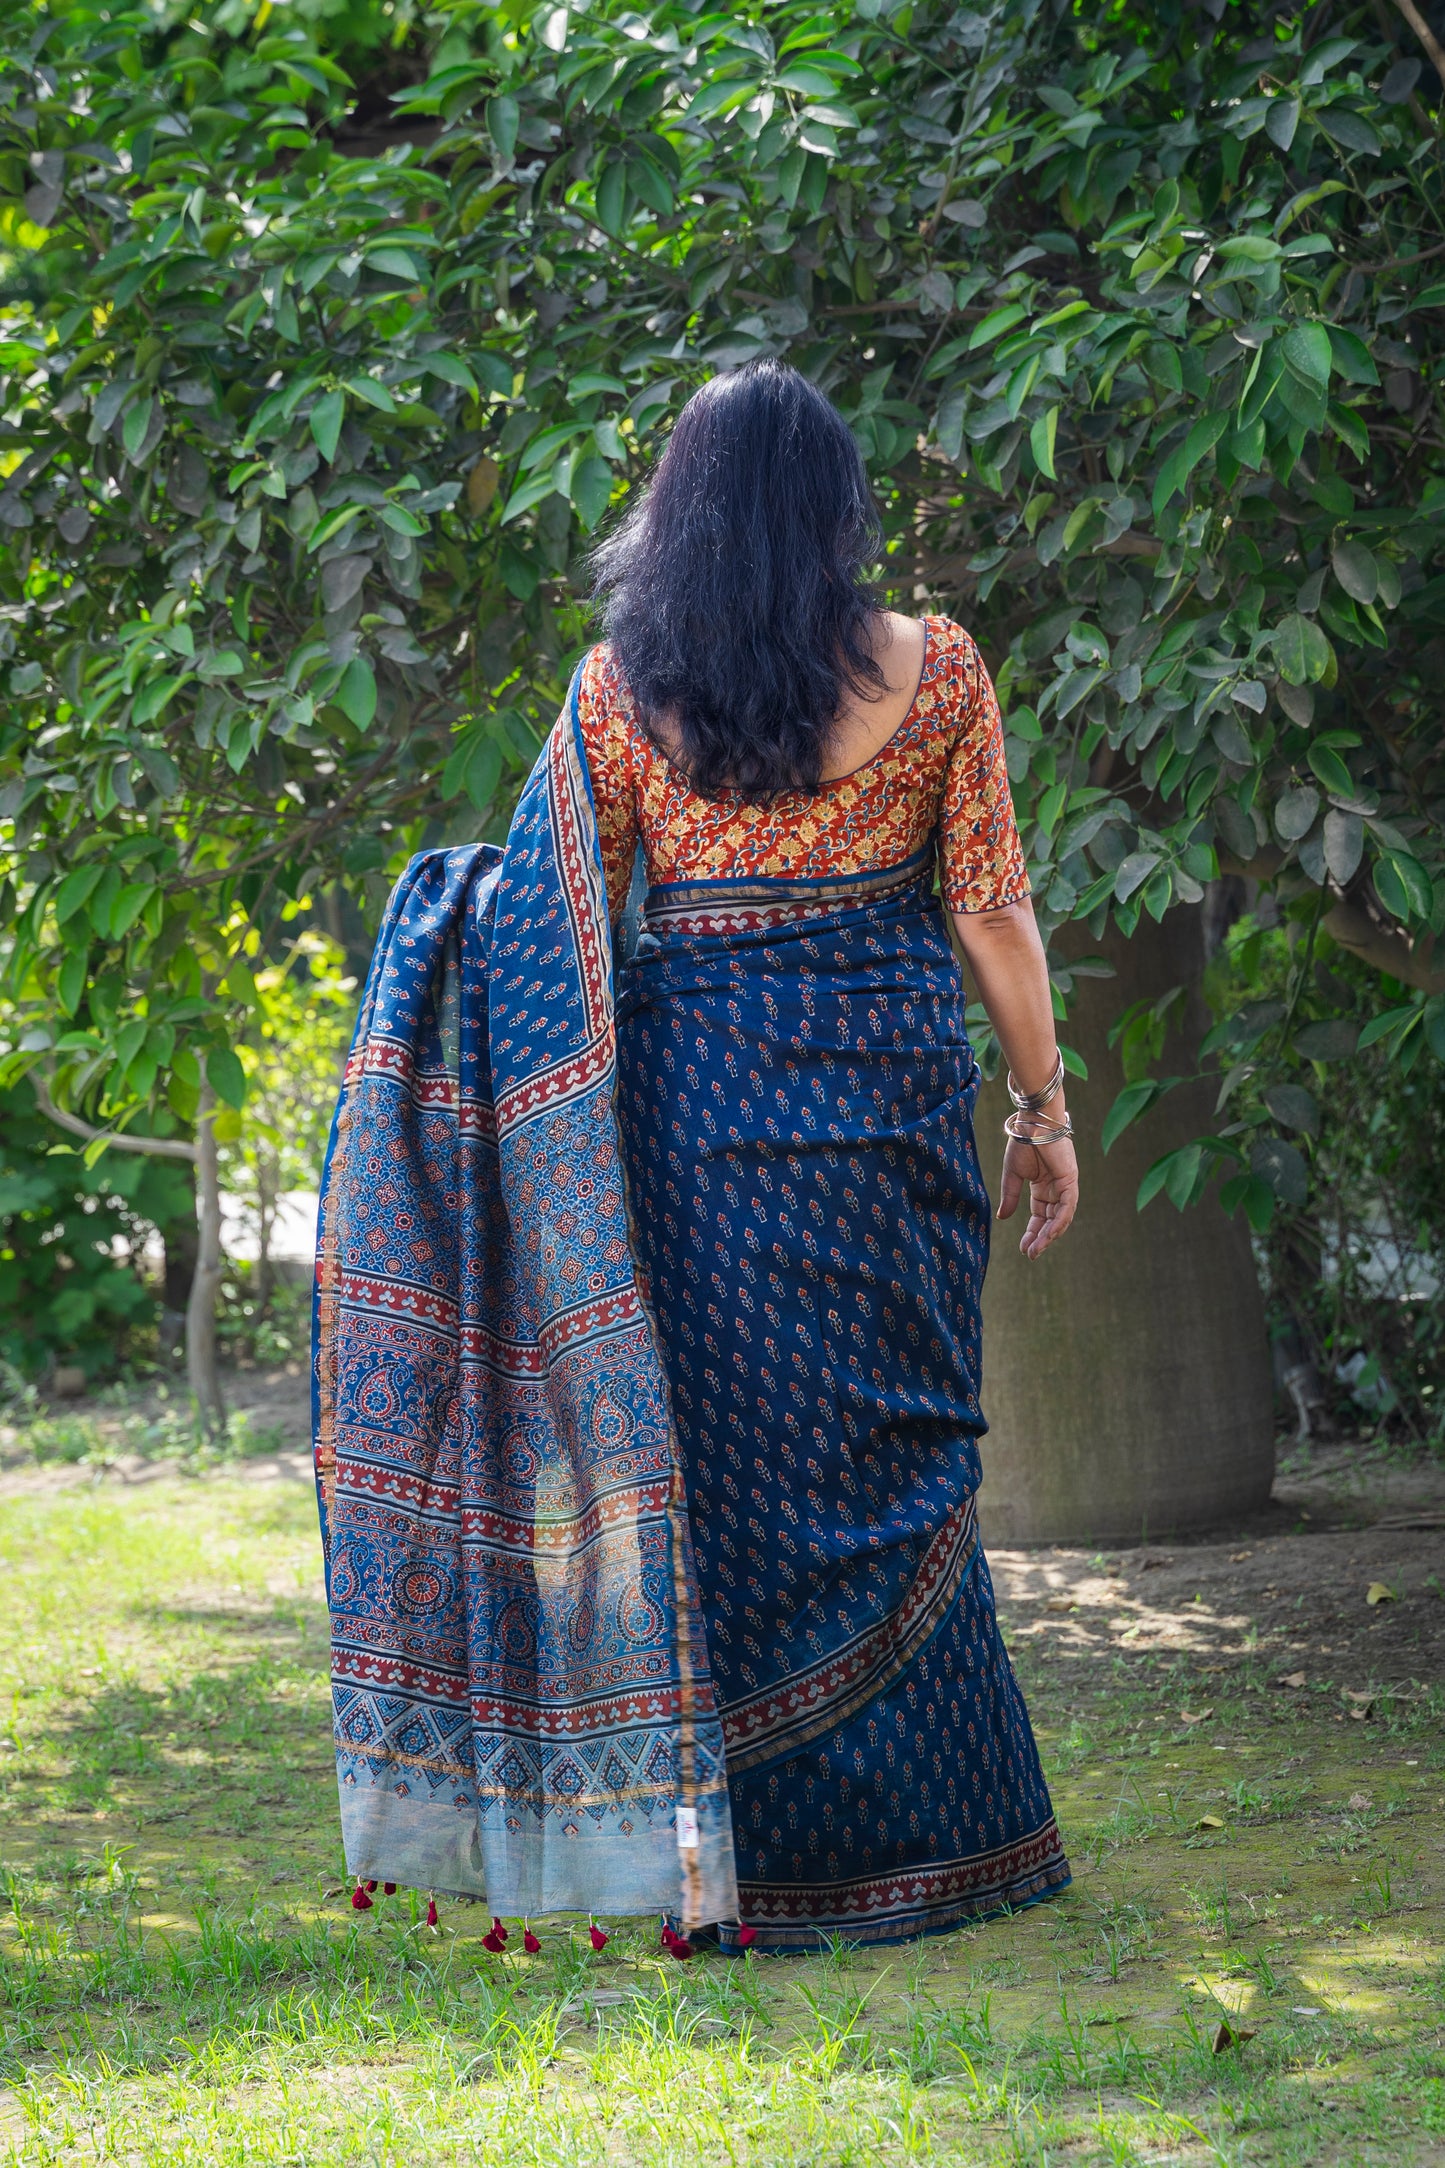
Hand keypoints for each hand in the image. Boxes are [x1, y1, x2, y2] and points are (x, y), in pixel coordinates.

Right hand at [997, 1132, 1078, 1259]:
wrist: (1031, 1122)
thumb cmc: (1022, 1143)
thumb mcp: (1012, 1175)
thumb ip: (1010, 1196)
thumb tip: (1002, 1218)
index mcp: (1042, 1187)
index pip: (1039, 1216)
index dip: (1032, 1233)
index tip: (1023, 1249)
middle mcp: (1055, 1189)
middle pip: (1050, 1220)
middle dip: (1040, 1238)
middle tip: (1031, 1254)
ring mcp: (1065, 1186)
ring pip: (1060, 1218)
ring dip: (1049, 1235)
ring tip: (1037, 1249)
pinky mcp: (1070, 1180)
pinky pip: (1068, 1206)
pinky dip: (1060, 1221)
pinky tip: (1050, 1235)